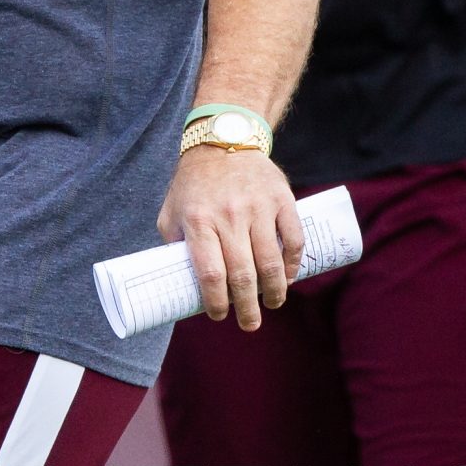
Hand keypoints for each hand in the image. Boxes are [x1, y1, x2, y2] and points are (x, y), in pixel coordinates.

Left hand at [158, 146, 303, 330]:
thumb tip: (180, 280)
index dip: (216, 300)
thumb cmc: (194, 184)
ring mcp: (258, 208)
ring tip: (272, 305)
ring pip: (270, 262)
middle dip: (247, 307)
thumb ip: (174, 242)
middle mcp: (228, 216)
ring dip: (274, 291)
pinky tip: (288, 278)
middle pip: (242, 274)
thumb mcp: (172, 210)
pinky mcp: (281, 200)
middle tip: (249, 324)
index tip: (219, 315)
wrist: (224, 141)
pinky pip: (293, 240)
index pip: (209, 272)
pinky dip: (293, 264)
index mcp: (198, 221)